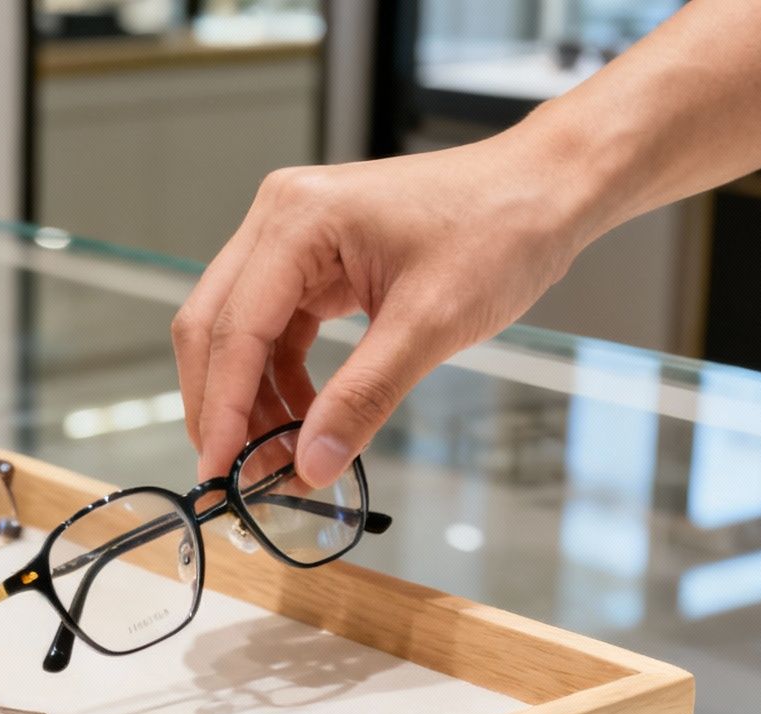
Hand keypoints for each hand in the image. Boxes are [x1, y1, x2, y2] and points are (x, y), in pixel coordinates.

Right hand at [173, 130, 599, 485]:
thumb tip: (312, 463)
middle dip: (222, 407)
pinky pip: (276, 331)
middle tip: (237, 476)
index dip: (221, 408)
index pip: (234, 328)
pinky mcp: (313, 261)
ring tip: (281, 458)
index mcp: (298, 219)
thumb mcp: (432, 323)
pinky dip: (281, 381)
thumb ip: (364, 397)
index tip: (219, 472)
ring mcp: (293, 238)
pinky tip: (303, 420)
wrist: (545, 189)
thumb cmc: (500, 229)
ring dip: (251, 401)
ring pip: (240, 334)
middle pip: (215, 327)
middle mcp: (280, 219)